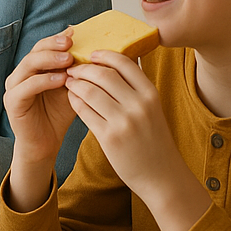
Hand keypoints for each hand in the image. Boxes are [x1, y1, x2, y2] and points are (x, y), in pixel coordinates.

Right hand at [3, 32, 79, 166]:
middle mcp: (20, 74)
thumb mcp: (70, 88)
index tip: (75, 35)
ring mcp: (13, 87)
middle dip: (53, 45)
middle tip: (71, 44)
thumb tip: (90, 48)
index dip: (57, 39)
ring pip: (28, 65)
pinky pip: (27, 86)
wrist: (45, 144)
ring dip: (49, 60)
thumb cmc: (58, 116)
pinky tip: (60, 80)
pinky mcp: (12, 101)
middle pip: (34, 52)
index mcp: (32, 69)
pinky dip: (44, 81)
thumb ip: (75, 71)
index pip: (42, 46)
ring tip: (68, 59)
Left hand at [64, 51, 180, 196]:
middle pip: (102, 74)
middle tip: (73, 68)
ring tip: (69, 82)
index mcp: (150, 94)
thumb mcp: (152, 109)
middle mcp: (139, 105)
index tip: (91, 54)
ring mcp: (123, 122)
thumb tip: (113, 62)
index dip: (104, 55)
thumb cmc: (153, 139)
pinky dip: (74, 100)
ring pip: (89, 91)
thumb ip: (135, 88)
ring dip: (75, 83)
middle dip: (83, 68)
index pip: (124, 63)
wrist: (161, 176)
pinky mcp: (109, 137)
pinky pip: (84, 111)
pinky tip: (71, 98)